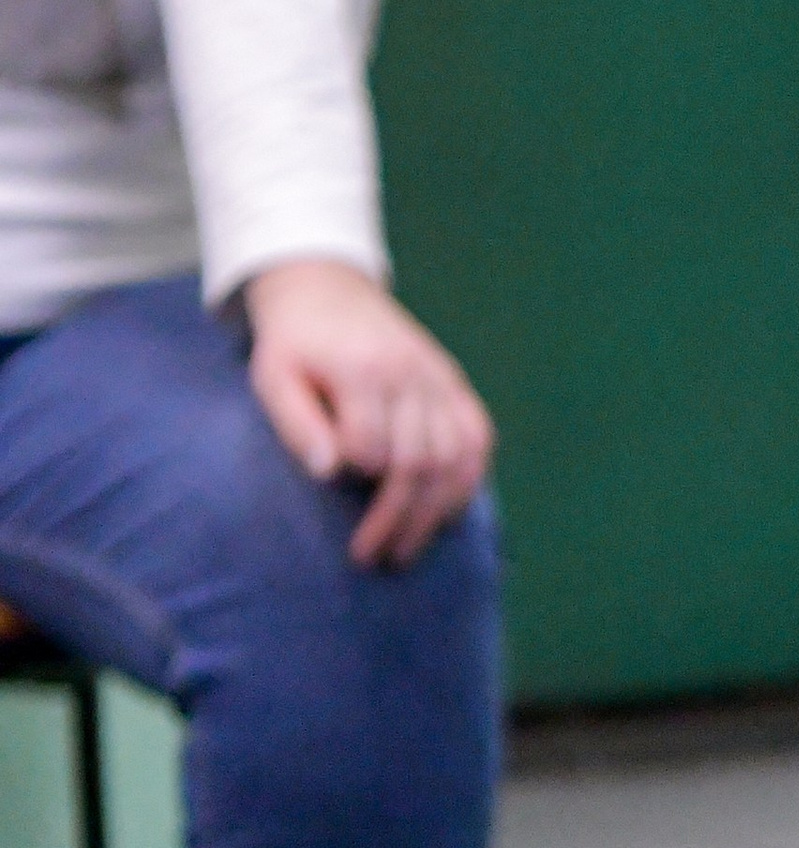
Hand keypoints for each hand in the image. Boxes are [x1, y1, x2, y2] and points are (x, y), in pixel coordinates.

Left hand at [243, 258, 494, 567]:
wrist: (327, 290)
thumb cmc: (294, 343)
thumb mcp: (273, 376)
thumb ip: (297, 423)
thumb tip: (329, 473)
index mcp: (364, 369)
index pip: (371, 447)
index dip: (356, 478)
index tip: (338, 501)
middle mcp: (412, 374)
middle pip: (417, 464)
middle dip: (396, 520)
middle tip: (371, 557)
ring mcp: (441, 379)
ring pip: (454, 460)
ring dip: (432, 514)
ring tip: (404, 549)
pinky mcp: (456, 385)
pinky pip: (477, 442)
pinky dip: (466, 483)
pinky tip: (443, 515)